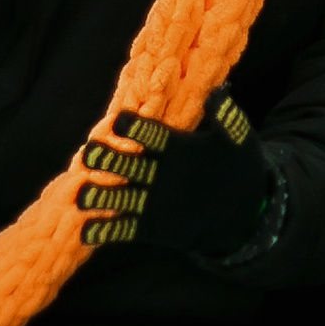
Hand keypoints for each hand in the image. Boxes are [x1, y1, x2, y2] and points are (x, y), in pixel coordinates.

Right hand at [77, 92, 277, 263]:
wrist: (241, 210)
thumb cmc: (238, 168)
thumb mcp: (239, 142)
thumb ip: (228, 119)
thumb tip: (218, 94)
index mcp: (172, 145)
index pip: (149, 132)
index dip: (135, 126)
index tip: (121, 121)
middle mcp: (154, 169)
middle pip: (123, 160)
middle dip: (106, 157)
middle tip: (91, 155)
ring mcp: (148, 198)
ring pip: (116, 194)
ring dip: (98, 194)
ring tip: (83, 196)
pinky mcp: (147, 226)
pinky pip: (122, 228)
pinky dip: (104, 230)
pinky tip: (88, 231)